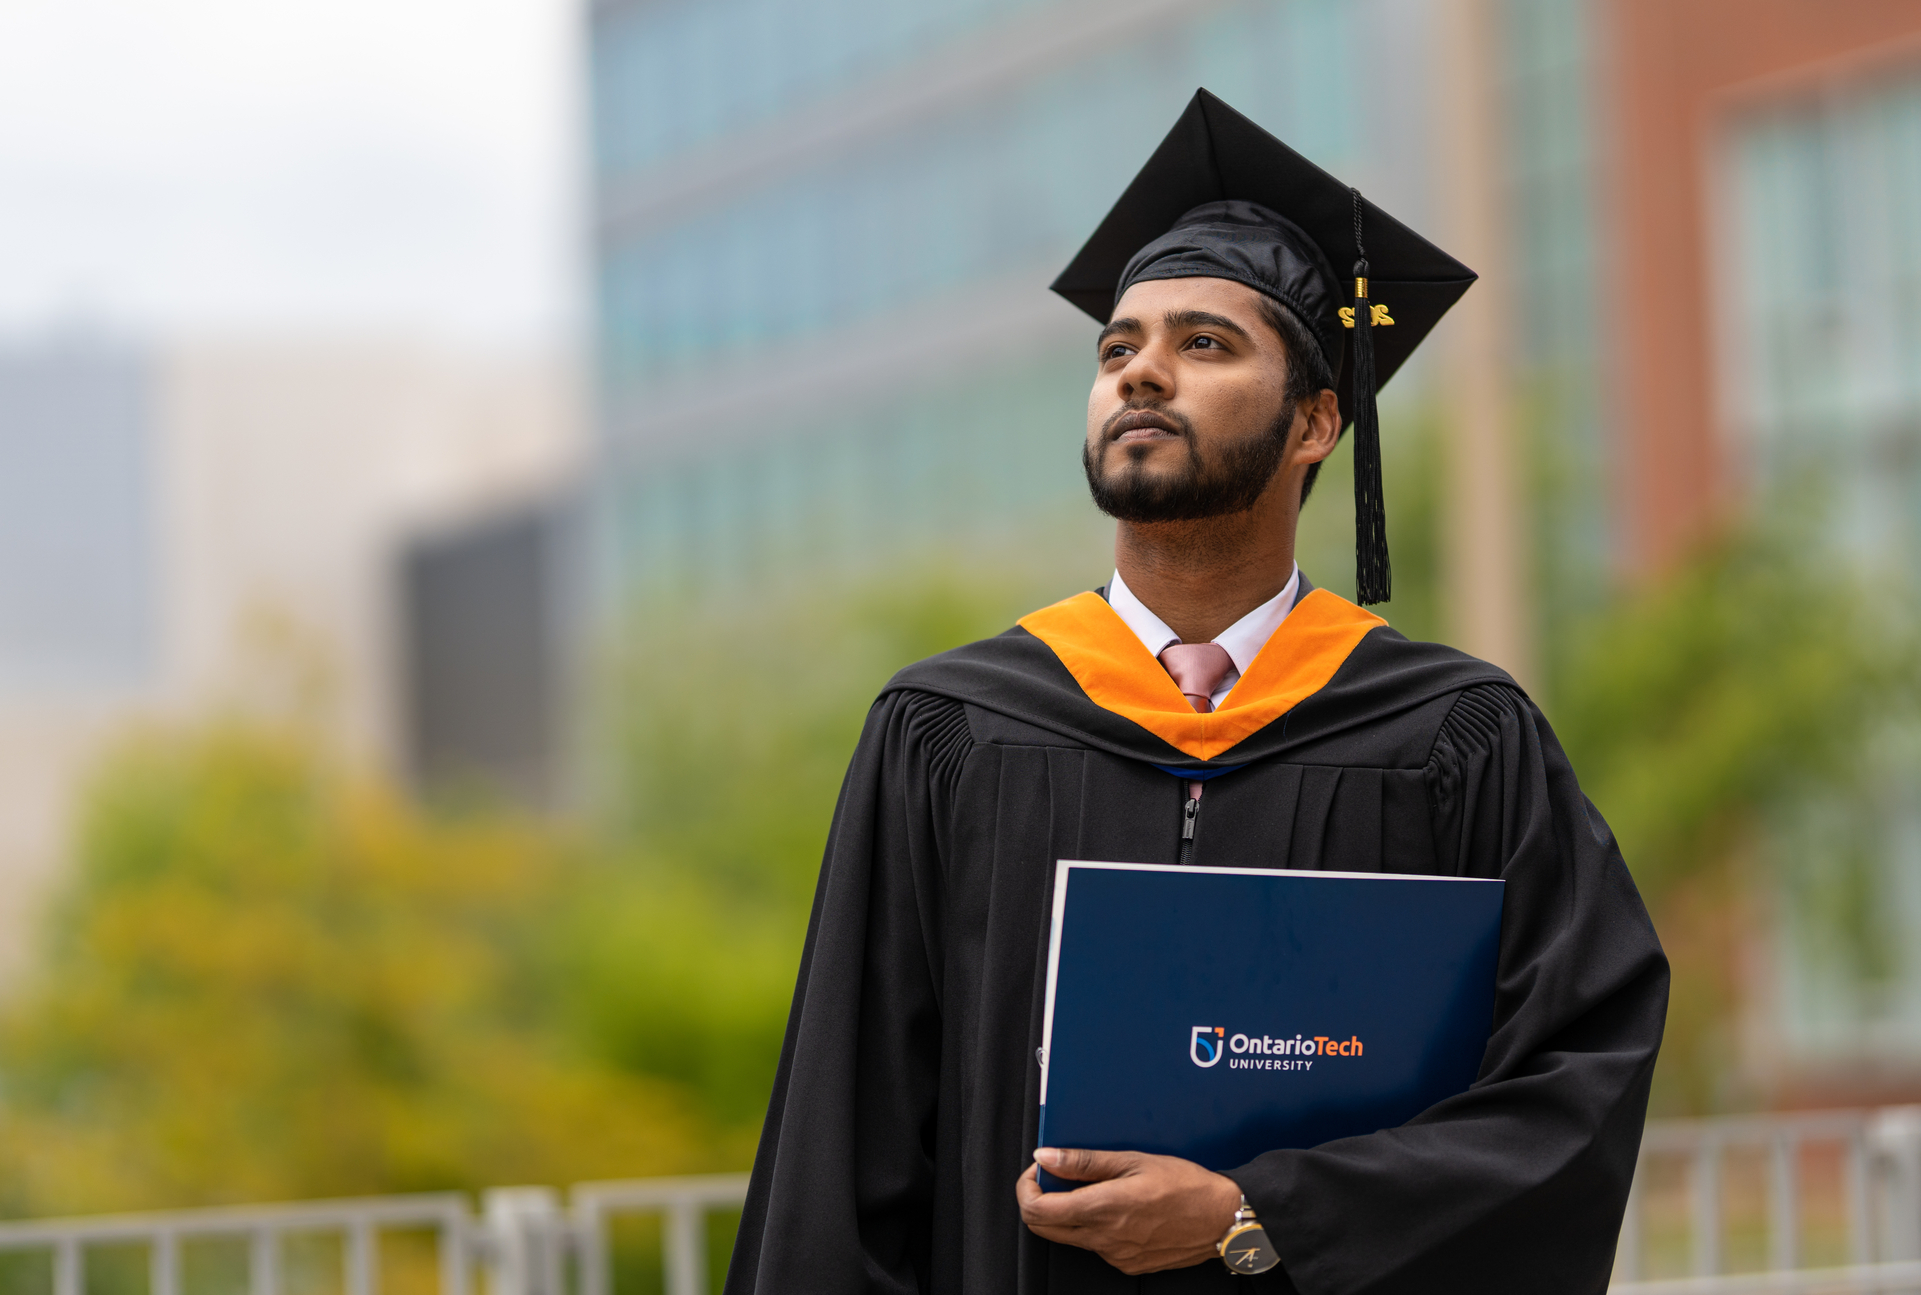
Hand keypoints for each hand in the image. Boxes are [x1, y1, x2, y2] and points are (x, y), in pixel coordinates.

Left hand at [1014, 1147, 1243, 1274]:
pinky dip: (1093, 1226)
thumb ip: (1084, 1162)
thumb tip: (1047, 1158)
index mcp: (1102, 1208)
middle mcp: (1104, 1238)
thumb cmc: (1186, 1185)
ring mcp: (1115, 1256)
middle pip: (1044, 1229)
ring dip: (1067, 1214)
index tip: (1037, 1171)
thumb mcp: (1133, 1160)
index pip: (1037, 1210)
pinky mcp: (1128, 1264)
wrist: (1222, 1218)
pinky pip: (1095, 1246)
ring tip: (1092, 1188)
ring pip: (1070, 1238)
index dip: (1027, 1188)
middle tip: (1054, 1178)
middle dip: (1039, 1202)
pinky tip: (1115, 1207)